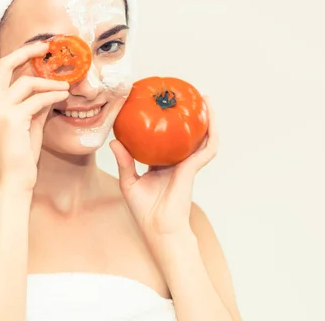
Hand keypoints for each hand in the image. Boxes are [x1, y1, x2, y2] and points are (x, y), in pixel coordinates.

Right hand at [0, 42, 69, 189]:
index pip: (2, 70)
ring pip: (26, 82)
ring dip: (50, 82)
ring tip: (66, 85)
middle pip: (6, 65)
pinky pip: (37, 100)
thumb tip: (51, 87)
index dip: (20, 56)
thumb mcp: (29, 124)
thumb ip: (36, 104)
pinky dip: (53, 95)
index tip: (38, 49)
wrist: (13, 181)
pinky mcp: (11, 119)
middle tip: (48, 47)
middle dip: (28, 52)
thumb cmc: (20, 156)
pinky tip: (64, 96)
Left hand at [110, 97, 217, 237]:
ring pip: (203, 138)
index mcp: (164, 165)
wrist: (159, 229)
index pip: (166, 140)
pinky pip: (206, 148)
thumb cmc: (145, 211)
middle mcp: (178, 162)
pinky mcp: (193, 168)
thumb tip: (114, 141)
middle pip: (188, 135)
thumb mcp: (129, 182)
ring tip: (204, 99)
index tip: (161, 107)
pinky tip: (209, 118)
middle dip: (191, 116)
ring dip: (208, 119)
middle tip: (188, 96)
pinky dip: (210, 133)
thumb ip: (124, 161)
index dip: (166, 124)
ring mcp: (188, 165)